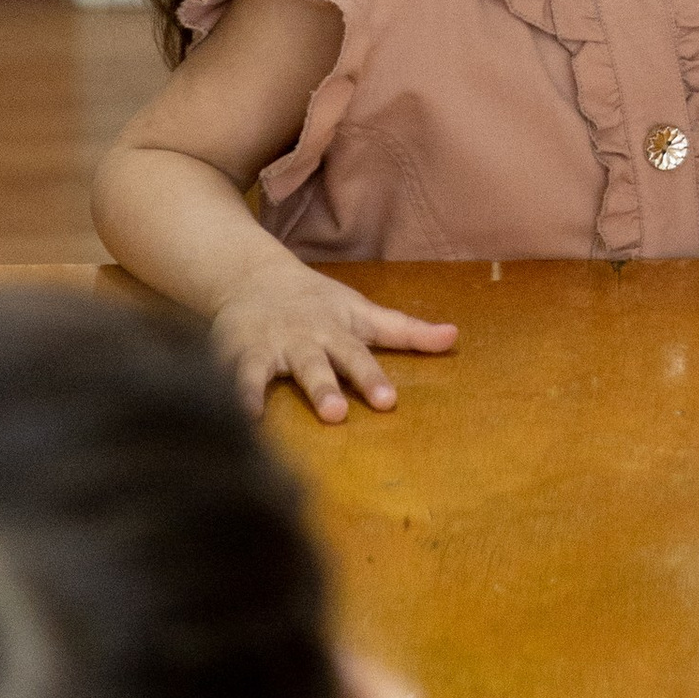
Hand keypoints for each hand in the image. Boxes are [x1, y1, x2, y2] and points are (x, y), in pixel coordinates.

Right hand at [212, 273, 456, 421]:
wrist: (250, 276)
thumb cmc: (316, 302)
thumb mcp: (361, 312)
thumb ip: (405, 330)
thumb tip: (456, 336)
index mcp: (341, 328)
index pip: (362, 352)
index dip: (374, 377)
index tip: (389, 403)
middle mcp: (311, 336)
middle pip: (328, 360)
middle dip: (339, 384)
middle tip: (351, 412)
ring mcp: (277, 344)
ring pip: (292, 367)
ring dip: (305, 388)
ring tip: (320, 416)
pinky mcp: (243, 353)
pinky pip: (243, 376)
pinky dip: (242, 396)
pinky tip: (247, 420)